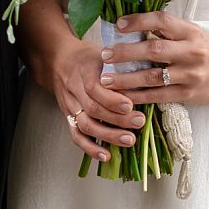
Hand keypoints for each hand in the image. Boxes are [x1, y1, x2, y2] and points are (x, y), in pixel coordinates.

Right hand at [36, 29, 141, 161]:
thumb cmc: (88, 57)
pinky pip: (76, 135)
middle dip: (117, 119)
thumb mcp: (104, 52)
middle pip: (93, 108)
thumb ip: (122, 62)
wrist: (58, 60)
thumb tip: (150, 72)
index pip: (95, 88)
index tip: (130, 105)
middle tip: (139, 122)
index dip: (112, 99)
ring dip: (108, 135)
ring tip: (129, 140)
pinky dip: (90, 148)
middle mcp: (75, 89)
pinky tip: (106, 156)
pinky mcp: (68, 117)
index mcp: (84, 70)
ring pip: (86, 125)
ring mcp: (70, 105)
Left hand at [102, 12, 208, 106]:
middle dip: (126, 52)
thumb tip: (129, 27)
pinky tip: (122, 96)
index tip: (119, 25)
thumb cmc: (204, 49)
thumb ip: (165, 31)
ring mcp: (190, 74)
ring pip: (153, 76)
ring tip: (106, 79)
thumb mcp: (190, 34)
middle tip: (105, 54)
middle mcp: (191, 51)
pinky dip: (138, 96)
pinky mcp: (188, 94)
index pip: (162, 20)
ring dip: (126, 78)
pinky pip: (158, 96)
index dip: (139, 21)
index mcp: (190, 32)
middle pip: (154, 49)